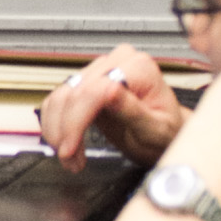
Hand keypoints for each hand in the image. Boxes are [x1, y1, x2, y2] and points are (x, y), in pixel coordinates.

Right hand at [39, 47, 184, 172]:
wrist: (163, 135)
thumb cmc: (166, 132)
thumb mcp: (156, 130)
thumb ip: (135, 111)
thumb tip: (112, 91)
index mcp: (139, 68)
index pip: (95, 89)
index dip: (77, 121)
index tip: (71, 147)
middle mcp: (118, 62)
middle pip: (74, 92)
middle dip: (66, 130)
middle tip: (69, 158)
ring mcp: (100, 70)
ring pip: (61, 96)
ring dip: (57, 130)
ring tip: (69, 156)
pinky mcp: (87, 83)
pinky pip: (59, 99)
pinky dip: (55, 124)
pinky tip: (65, 143)